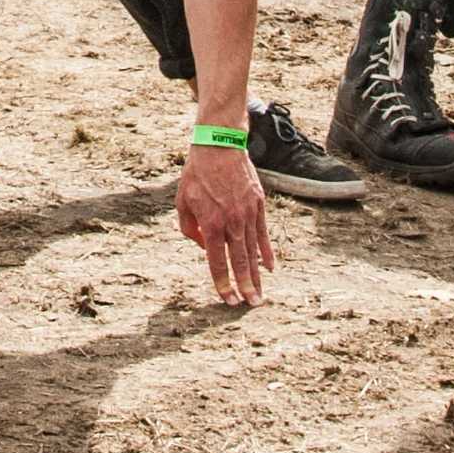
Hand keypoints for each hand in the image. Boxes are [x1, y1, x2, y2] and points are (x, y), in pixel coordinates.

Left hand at [173, 141, 270, 304]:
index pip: (217, 261)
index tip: (228, 299)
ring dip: (257, 276)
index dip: (222, 283)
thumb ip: (189, 228)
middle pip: (240, 261)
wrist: (219, 146)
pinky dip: (267, 252)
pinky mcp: (259, 205)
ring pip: (253, 251)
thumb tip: (201, 245)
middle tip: (251, 306)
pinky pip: (263, 234)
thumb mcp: (182, 201)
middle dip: (245, 287)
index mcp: (210, 223)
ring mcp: (248, 214)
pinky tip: (270, 268)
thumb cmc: (196, 175)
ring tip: (260, 295)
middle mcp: (231, 222)